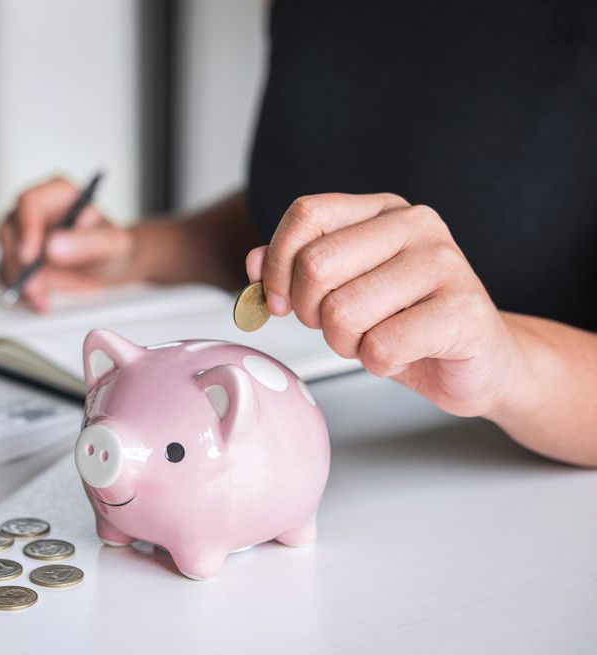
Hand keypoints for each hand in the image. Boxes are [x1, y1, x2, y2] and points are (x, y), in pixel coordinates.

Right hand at [0, 176, 135, 311]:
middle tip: (35, 287)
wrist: (112, 269)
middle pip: (10, 229)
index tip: (30, 256)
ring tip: (42, 298)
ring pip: (5, 254)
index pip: (31, 202)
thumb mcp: (113, 244)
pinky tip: (39, 300)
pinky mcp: (18, 259)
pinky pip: (6, 274)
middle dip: (19, 263)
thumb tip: (53, 247)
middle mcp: (36, 211)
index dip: (26, 228)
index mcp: (58, 194)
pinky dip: (19, 291)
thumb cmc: (114, 248)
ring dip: (19, 280)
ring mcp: (24, 235)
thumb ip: (88, 243)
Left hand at [245, 193, 525, 417]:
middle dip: (311, 313)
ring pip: (343, 311)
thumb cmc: (407, 324)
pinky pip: (381, 346)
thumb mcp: (343, 291)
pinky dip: (377, 363)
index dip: (277, 263)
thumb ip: (295, 270)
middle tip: (339, 328)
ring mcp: (445, 263)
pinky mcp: (464, 310)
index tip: (278, 301)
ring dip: (345, 343)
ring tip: (374, 340)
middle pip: (316, 265)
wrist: (482, 362)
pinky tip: (401, 355)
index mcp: (382, 210)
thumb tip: (253, 263)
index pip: (306, 214)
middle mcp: (415, 224)